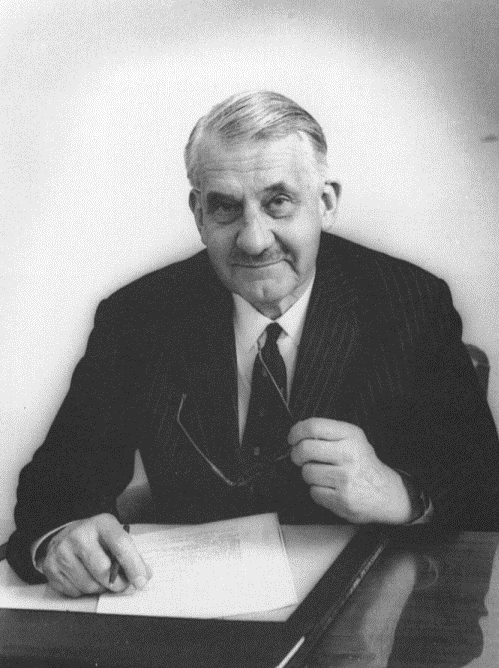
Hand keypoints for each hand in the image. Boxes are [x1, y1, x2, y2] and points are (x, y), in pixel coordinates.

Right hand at [40, 513, 151, 597]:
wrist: (64, 535)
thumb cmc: (95, 538)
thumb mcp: (114, 536)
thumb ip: (130, 554)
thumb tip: (144, 576)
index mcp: (101, 524)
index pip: (121, 545)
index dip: (133, 566)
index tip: (141, 581)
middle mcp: (80, 535)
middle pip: (103, 571)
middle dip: (117, 584)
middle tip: (122, 585)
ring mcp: (62, 552)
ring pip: (89, 586)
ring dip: (99, 588)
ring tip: (100, 577)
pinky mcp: (50, 568)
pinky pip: (74, 592)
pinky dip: (83, 591)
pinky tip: (83, 577)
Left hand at [289, 418, 412, 523]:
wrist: (388, 494)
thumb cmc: (363, 464)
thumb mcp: (353, 440)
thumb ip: (327, 434)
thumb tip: (296, 433)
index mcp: (351, 435)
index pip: (314, 426)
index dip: (296, 432)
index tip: (292, 438)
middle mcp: (349, 454)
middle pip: (305, 449)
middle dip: (296, 454)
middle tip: (299, 458)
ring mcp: (345, 478)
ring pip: (307, 472)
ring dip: (309, 474)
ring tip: (322, 475)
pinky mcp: (342, 499)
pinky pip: (313, 492)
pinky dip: (317, 491)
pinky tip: (330, 488)